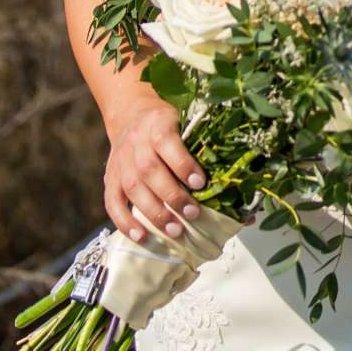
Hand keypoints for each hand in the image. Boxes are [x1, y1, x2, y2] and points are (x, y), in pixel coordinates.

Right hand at [102, 85, 204, 242]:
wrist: (131, 114)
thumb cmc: (169, 125)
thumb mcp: (187, 122)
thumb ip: (207, 146)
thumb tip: (242, 185)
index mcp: (158, 124)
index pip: (166, 141)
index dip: (182, 163)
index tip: (200, 183)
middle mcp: (136, 142)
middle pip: (149, 170)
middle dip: (171, 195)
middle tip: (192, 213)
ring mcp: (120, 162)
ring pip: (132, 187)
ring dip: (154, 212)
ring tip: (175, 230)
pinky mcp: (109, 178)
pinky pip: (112, 202)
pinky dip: (125, 222)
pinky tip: (142, 236)